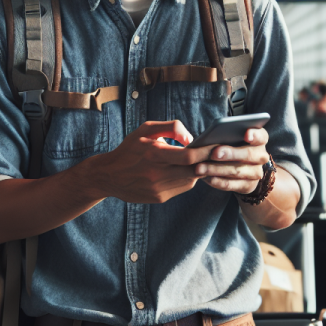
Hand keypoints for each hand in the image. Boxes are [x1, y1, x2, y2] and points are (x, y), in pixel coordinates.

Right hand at [92, 120, 213, 203]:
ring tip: (201, 161)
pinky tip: (185, 170)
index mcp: (153, 153)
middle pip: (194, 171)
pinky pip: (181, 188)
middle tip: (217, 154)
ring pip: (190, 181)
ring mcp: (158, 189)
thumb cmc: (130, 148)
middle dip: (207, 162)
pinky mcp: (159, 198)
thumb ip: (172, 127)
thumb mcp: (146, 129)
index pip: (189, 156)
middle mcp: (156, 174)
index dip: (206, 152)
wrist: (108, 176)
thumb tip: (192, 138)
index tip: (218, 145)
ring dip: (198, 171)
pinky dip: (187, 179)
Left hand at [194, 127, 269, 194]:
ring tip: (200, 168)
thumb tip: (210, 136)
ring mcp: (256, 172)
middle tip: (214, 153)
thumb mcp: (231, 137)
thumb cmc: (232, 145)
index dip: (254, 135)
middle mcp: (261, 156)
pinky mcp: (248, 186)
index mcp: (259, 139)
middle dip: (230, 154)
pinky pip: (232, 185)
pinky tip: (206, 178)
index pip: (261, 136)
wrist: (240, 167)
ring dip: (217, 170)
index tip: (246, 135)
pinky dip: (218, 182)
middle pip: (248, 154)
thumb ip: (226, 134)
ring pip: (237, 171)